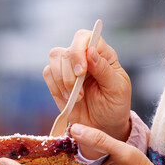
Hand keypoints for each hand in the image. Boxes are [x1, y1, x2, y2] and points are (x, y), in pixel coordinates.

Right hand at [44, 30, 131, 155]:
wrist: (103, 127)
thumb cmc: (114, 107)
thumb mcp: (116, 89)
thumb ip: (103, 70)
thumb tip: (90, 51)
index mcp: (102, 55)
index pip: (85, 38)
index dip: (79, 51)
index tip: (82, 72)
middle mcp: (84, 58)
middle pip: (67, 50)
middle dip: (70, 73)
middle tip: (80, 93)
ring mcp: (70, 69)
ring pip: (55, 58)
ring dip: (62, 80)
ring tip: (77, 98)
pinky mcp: (58, 82)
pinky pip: (48, 74)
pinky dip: (56, 86)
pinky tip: (68, 99)